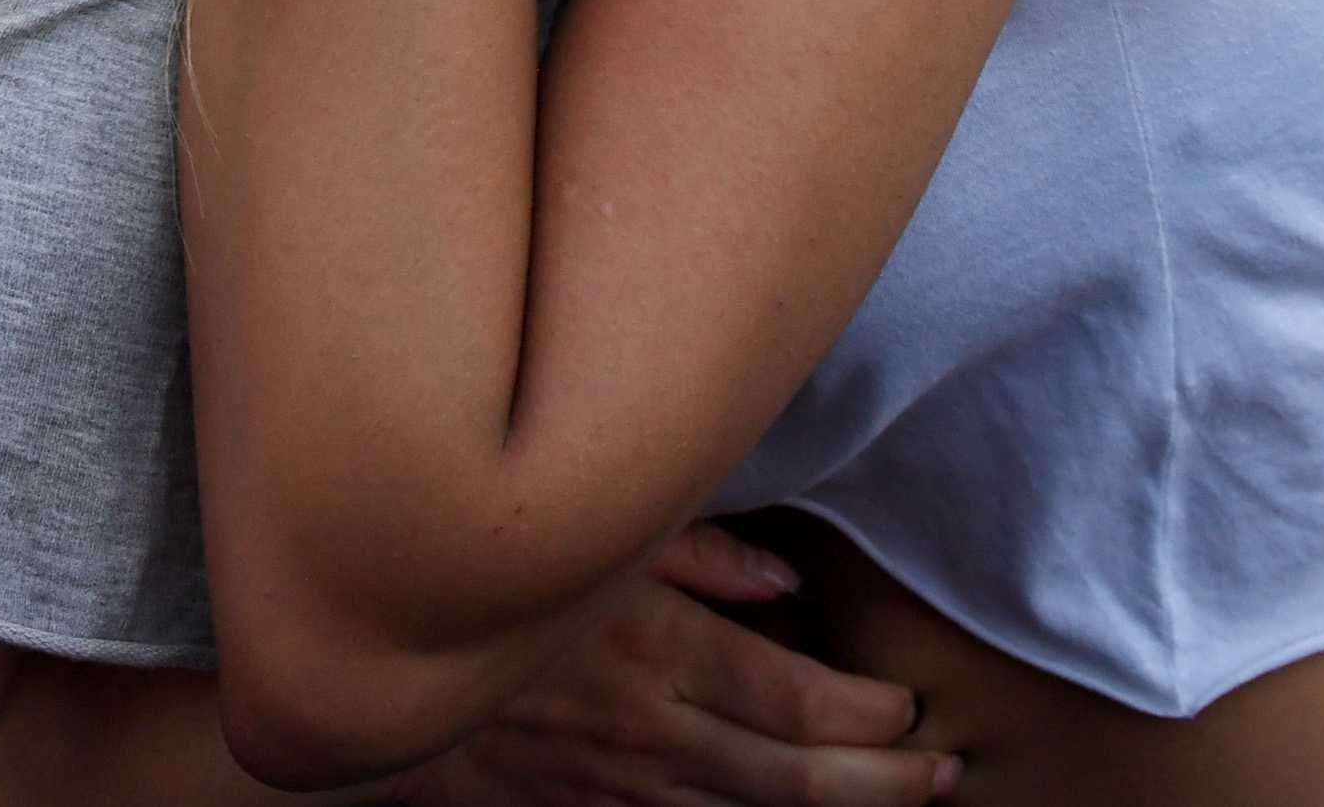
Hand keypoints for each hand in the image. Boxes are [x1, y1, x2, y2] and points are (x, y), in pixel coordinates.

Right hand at [411, 527, 957, 806]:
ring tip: (904, 802)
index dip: (868, 713)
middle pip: (795, 780)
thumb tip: (785, 578)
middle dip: (883, 782)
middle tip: (944, 772)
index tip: (910, 702)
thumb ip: (693, 551)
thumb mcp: (594, 542)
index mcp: (655, 648)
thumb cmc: (495, 588)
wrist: (378, 682)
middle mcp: (648, 731)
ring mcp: (620, 789)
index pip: (796, 701)